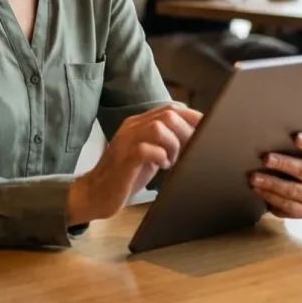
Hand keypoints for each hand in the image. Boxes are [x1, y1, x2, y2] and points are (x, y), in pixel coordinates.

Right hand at [67, 105, 202, 224]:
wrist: (94, 194)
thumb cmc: (125, 176)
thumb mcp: (148, 154)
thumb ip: (164, 142)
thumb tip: (194, 138)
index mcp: (138, 123)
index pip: (170, 108)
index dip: (192, 116)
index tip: (207, 128)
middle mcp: (132, 127)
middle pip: (168, 115)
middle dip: (186, 132)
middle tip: (189, 150)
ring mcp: (126, 142)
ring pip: (158, 128)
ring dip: (173, 144)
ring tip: (172, 160)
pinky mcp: (123, 159)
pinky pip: (146, 149)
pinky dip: (160, 156)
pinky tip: (162, 166)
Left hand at [249, 123, 301, 218]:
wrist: (297, 188)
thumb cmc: (297, 160)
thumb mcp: (301, 147)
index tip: (295, 137)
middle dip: (284, 164)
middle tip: (265, 158)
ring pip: (294, 191)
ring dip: (272, 183)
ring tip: (254, 177)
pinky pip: (287, 206)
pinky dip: (270, 198)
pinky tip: (257, 190)